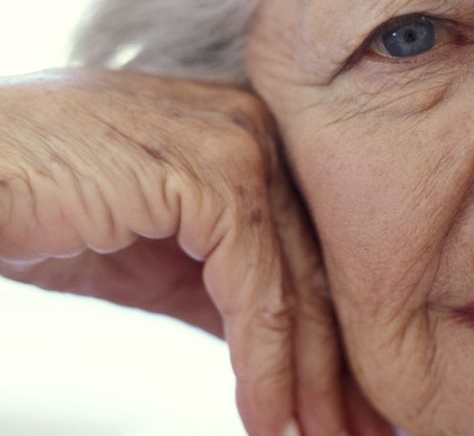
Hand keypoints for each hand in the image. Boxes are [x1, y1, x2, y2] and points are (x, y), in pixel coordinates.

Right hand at [0, 68, 392, 435]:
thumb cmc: (49, 212)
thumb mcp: (160, 265)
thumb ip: (224, 293)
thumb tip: (282, 355)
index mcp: (250, 141)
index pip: (307, 254)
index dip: (328, 338)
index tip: (345, 401)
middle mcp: (258, 133)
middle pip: (314, 270)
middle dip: (334, 367)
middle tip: (357, 432)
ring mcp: (242, 145)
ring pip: (296, 285)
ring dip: (306, 379)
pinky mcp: (217, 173)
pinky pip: (258, 291)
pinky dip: (265, 364)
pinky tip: (268, 417)